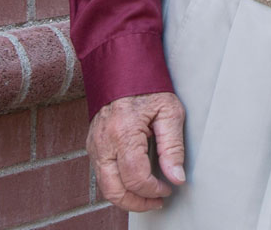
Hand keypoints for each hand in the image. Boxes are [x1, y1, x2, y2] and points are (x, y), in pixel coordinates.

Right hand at [88, 91, 186, 211]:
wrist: (123, 67)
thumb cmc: (148, 87)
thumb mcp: (170, 112)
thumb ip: (173, 147)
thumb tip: (177, 177)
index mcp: (123, 132)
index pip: (135, 177)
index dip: (154, 190)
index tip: (168, 188)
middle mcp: (103, 142)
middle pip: (114, 189)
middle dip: (137, 203)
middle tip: (157, 201)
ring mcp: (94, 144)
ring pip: (105, 186)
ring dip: (126, 197)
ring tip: (148, 195)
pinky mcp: (93, 145)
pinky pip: (102, 174)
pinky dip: (118, 184)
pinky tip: (135, 181)